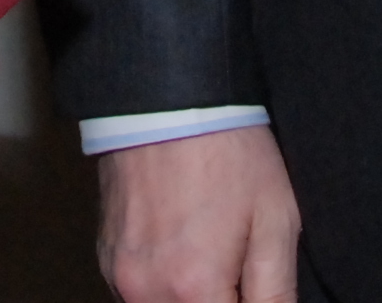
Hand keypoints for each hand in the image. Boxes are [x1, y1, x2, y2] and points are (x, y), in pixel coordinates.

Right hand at [97, 125, 300, 302]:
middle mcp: (147, 292)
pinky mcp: (105, 258)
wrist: (166, 99)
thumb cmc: (227, 153)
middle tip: (234, 265)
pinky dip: (162, 287)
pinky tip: (181, 249)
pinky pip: (136, 295)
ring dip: (189, 299)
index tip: (253, 285)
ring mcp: (119, 276)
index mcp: (195, 289)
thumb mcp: (275, 220)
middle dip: (218, 302)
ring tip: (209, 254)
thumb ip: (276, 293)